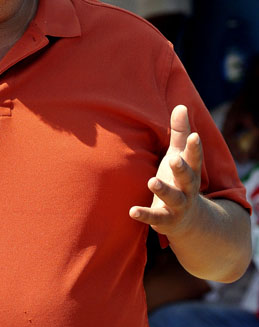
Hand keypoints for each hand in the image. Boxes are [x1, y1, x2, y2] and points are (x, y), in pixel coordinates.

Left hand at [129, 105, 201, 236]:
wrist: (188, 221)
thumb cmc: (179, 179)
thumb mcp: (179, 156)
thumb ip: (179, 133)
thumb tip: (181, 105)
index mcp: (191, 171)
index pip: (194, 158)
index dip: (194, 147)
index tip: (194, 135)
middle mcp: (187, 188)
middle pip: (188, 178)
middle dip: (182, 169)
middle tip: (174, 158)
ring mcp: (178, 205)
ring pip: (173, 198)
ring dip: (163, 190)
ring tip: (151, 181)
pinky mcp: (165, 219)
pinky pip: (155, 217)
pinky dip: (144, 215)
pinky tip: (132, 210)